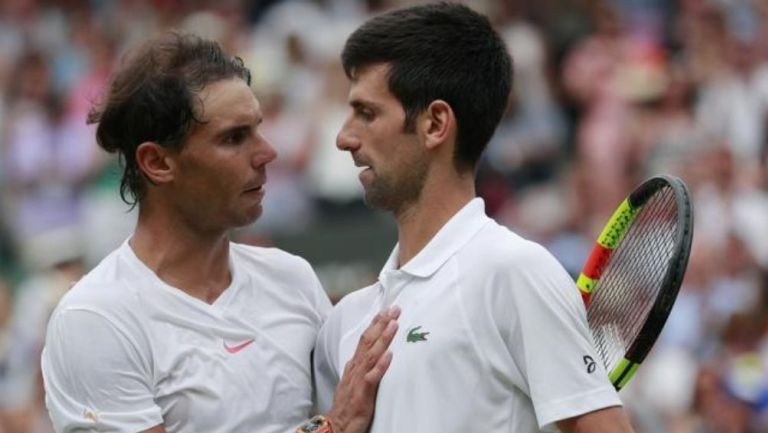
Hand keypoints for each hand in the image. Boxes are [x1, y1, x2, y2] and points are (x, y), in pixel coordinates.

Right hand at [326, 306, 399, 432]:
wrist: (336, 426)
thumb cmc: (346, 405)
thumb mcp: (350, 382)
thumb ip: (356, 368)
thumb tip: (357, 356)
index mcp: (354, 365)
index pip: (365, 339)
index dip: (375, 324)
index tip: (386, 311)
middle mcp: (355, 368)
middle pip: (368, 341)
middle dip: (382, 324)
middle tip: (394, 309)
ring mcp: (359, 379)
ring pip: (372, 354)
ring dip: (383, 338)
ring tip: (394, 324)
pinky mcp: (363, 393)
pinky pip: (373, 377)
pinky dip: (381, 365)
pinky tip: (390, 354)